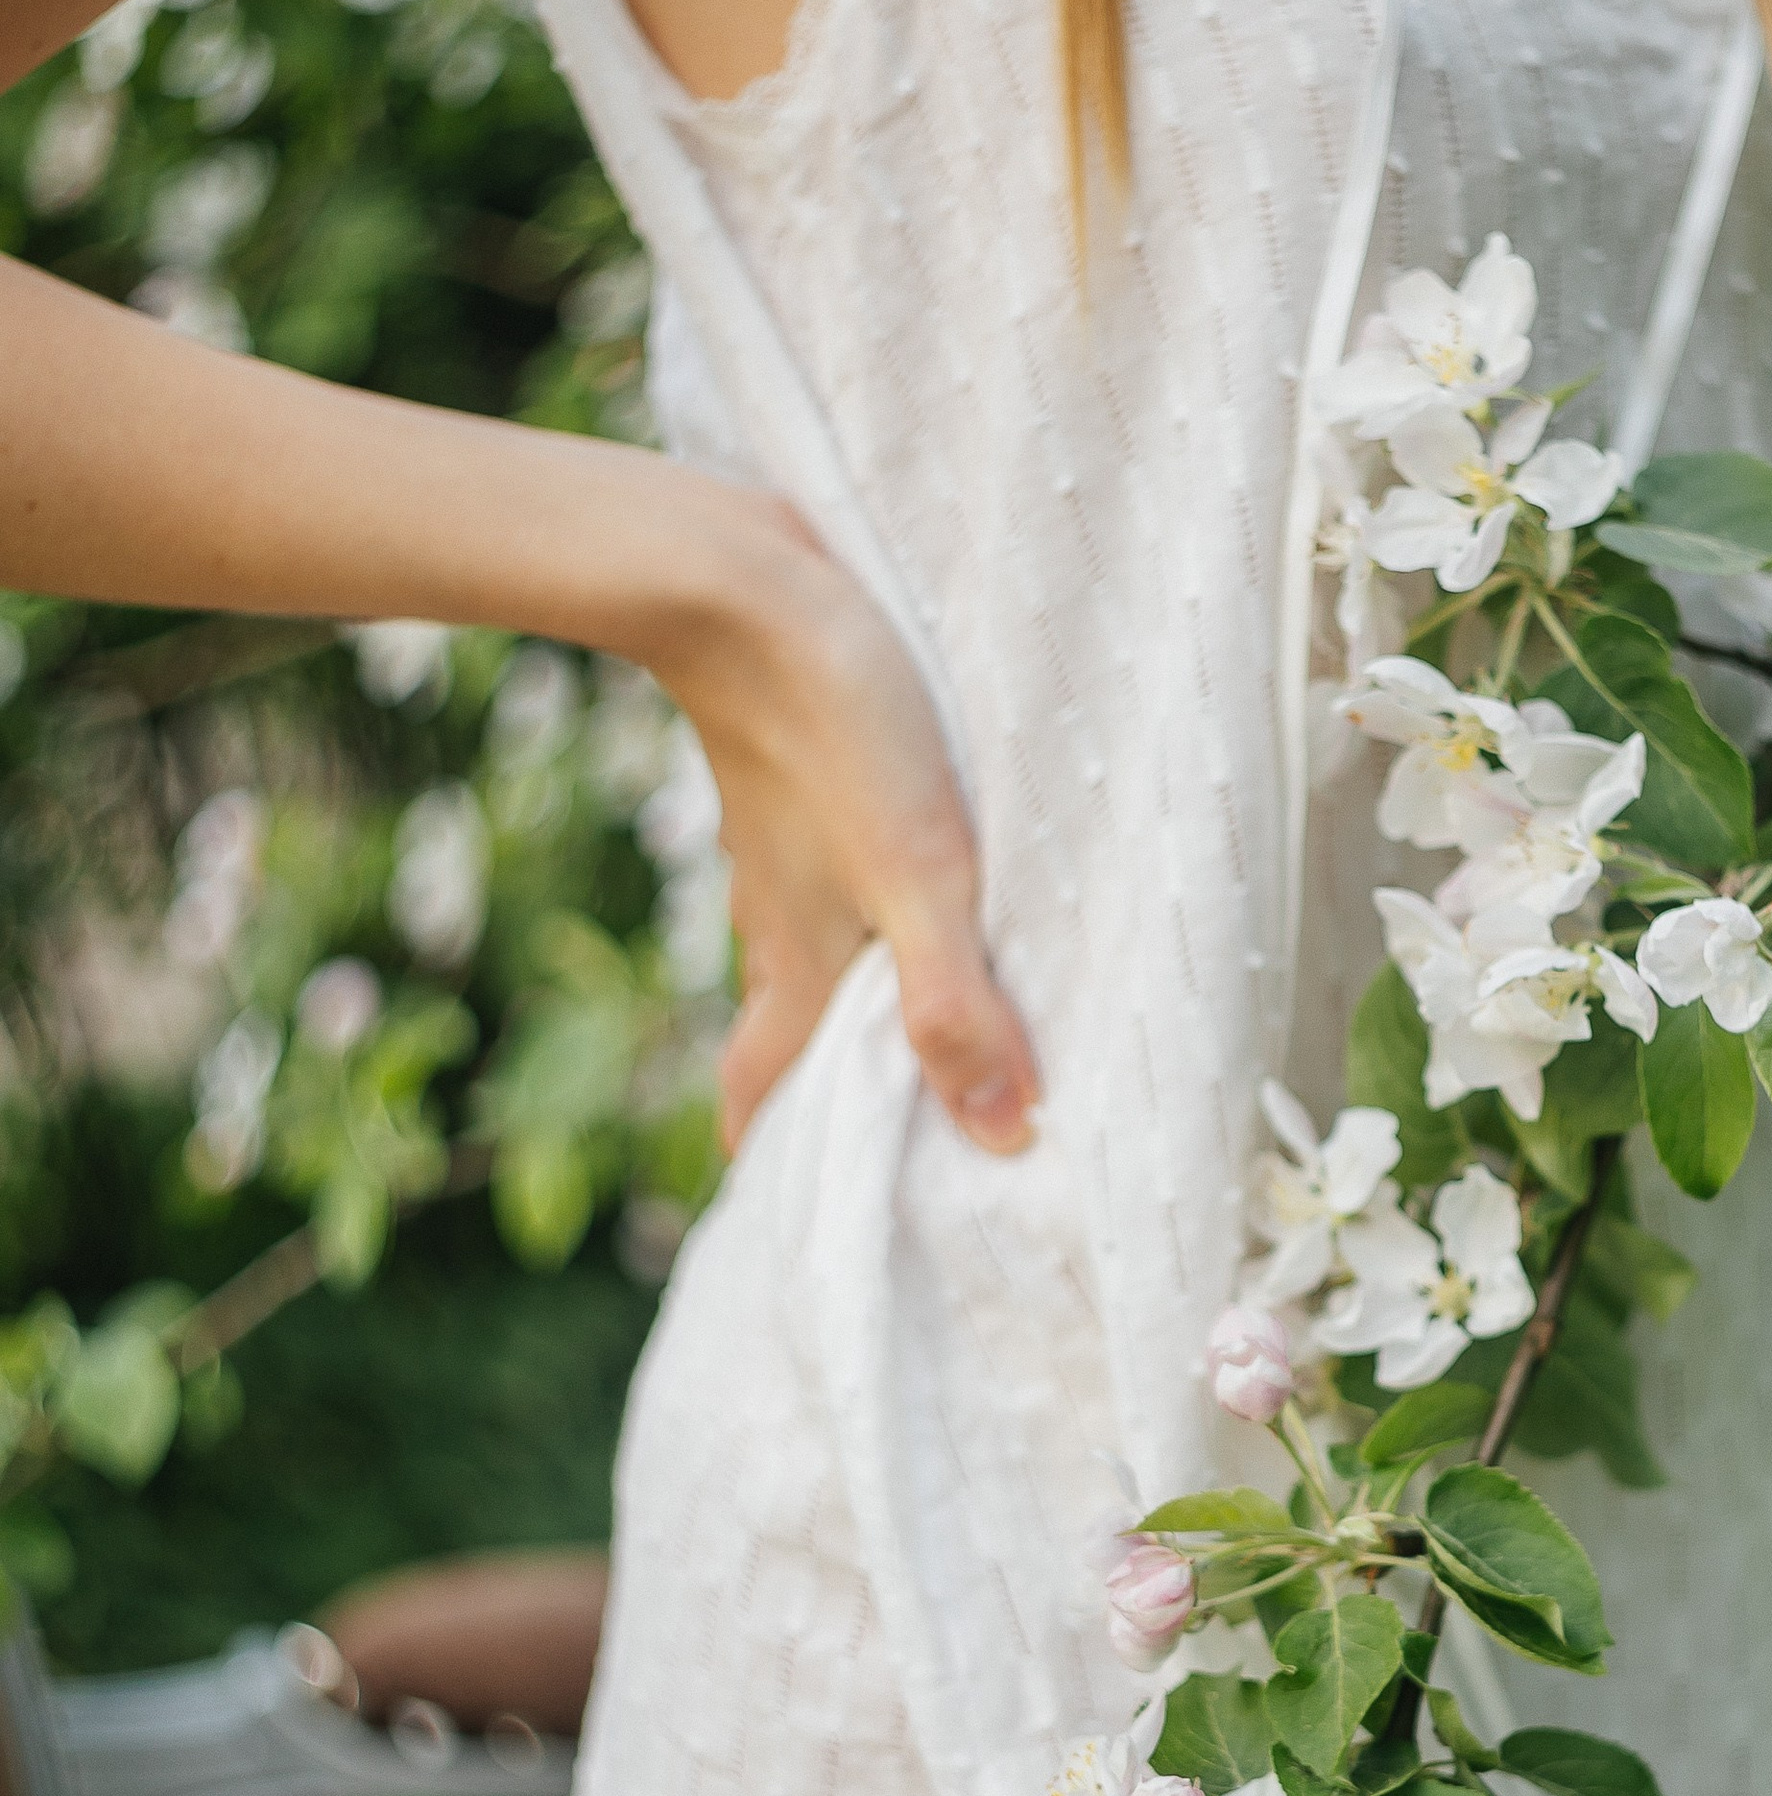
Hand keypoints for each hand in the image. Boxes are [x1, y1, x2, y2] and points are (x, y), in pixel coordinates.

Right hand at [647, 488, 1040, 1157]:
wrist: (739, 575)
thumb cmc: (837, 727)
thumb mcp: (921, 874)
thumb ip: (956, 1004)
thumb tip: (1007, 1137)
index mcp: (798, 964)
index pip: (763, 1095)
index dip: (781, 1162)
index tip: (809, 1220)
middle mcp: (779, 917)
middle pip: (796, 1030)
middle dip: (837, 1088)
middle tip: (909, 1135)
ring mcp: (784, 846)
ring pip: (818, 946)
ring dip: (865, 992)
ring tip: (946, 1019)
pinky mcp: (802, 775)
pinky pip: (834, 868)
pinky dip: (872, 902)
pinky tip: (930, 877)